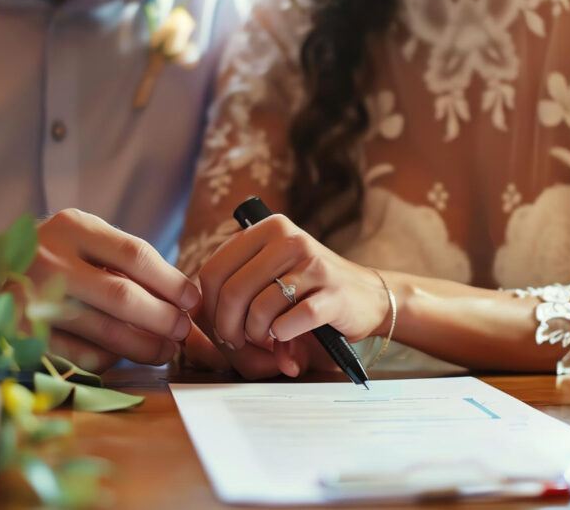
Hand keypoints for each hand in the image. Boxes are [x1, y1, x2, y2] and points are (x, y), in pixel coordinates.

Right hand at [28, 209, 199, 369]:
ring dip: (144, 345)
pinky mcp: (22, 334)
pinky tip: (120, 356)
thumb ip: (125, 262)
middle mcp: (50, 259)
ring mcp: (32, 298)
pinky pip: (80, 354)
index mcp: (72, 227)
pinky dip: (108, 358)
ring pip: (105, 330)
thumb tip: (186, 299)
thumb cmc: (52, 256)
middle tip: (182, 331)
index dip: (171, 282)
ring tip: (164, 350)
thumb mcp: (83, 241)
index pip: (135, 254)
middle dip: (163, 318)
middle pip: (123, 295)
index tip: (193, 300)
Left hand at [197, 214, 388, 357]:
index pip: (214, 269)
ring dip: (257, 335)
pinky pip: (289, 323)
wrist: (369, 296)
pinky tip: (287, 337)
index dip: (209, 306)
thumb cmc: (310, 288)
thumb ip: (236, 288)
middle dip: (229, 327)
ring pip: (258, 309)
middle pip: (231, 292)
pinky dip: (282, 338)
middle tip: (239, 341)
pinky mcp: (332, 294)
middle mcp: (289, 239)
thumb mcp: (272, 274)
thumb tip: (200, 318)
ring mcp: (313, 265)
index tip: (221, 324)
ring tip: (267, 338)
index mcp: (268, 228)